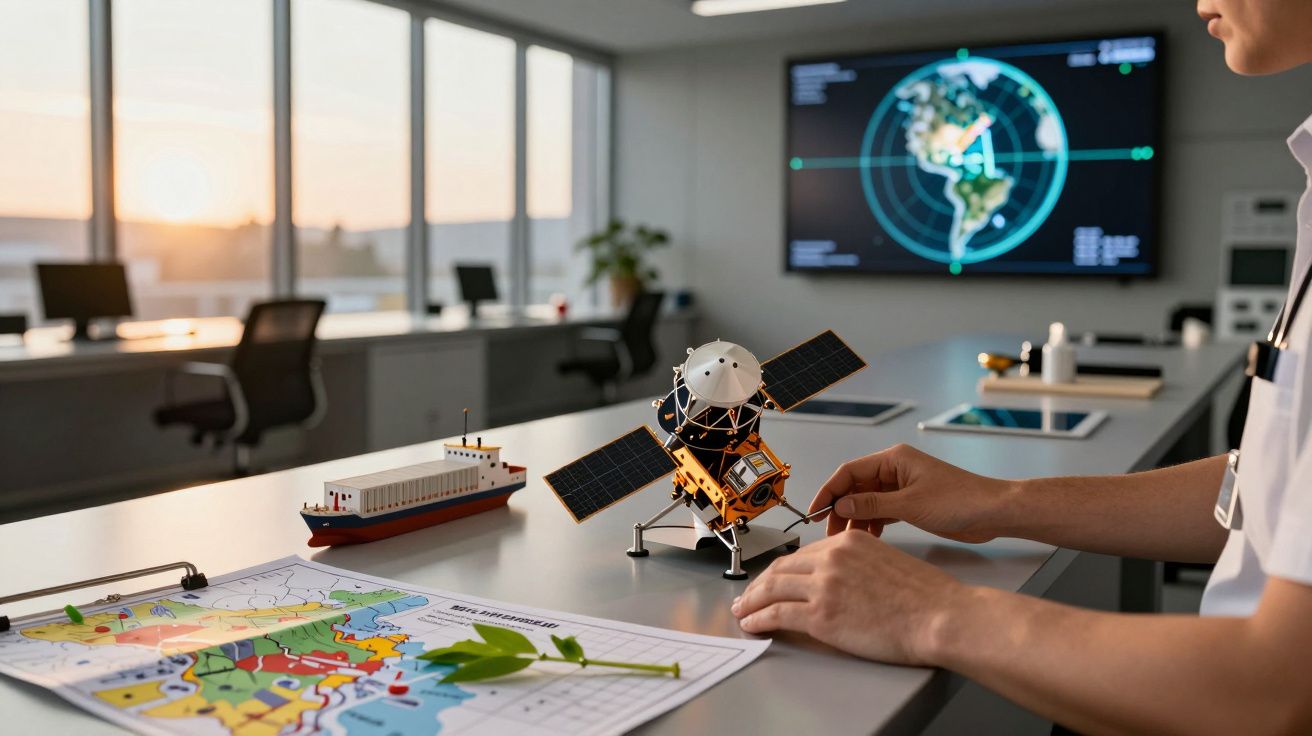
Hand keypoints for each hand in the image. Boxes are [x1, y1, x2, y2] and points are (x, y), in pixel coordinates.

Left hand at [731, 531, 967, 664]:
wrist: (939, 615)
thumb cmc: (926, 597)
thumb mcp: (887, 562)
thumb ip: (857, 565)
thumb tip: (839, 581)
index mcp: (848, 541)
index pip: (802, 555)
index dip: (781, 570)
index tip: (772, 580)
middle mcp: (831, 557)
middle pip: (781, 569)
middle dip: (759, 584)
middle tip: (748, 596)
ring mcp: (824, 584)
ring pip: (772, 589)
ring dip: (751, 601)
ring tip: (742, 611)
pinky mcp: (821, 614)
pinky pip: (777, 614)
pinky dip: (758, 619)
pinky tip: (752, 624)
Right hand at [809, 444, 1015, 542]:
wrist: (994, 512)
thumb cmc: (960, 501)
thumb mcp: (910, 505)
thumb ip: (871, 506)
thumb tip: (840, 506)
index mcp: (893, 460)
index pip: (849, 472)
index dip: (829, 491)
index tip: (814, 511)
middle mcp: (895, 470)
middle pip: (855, 487)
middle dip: (840, 508)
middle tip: (829, 532)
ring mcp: (903, 486)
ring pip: (867, 501)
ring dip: (856, 519)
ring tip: (847, 540)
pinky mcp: (911, 503)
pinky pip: (882, 511)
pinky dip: (873, 524)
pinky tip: (870, 539)